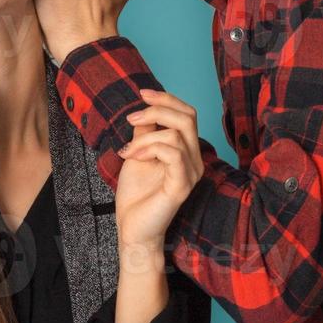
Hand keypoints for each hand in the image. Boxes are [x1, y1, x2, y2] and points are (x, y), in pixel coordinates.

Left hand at [114, 89, 204, 250]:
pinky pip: (173, 154)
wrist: (132, 228)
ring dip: (144, 138)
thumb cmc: (136, 195)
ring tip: (127, 151)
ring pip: (176, 135)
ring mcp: (191, 173)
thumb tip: (144, 108)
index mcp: (187, 151)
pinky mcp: (182, 186)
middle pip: (188, 117)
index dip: (167, 99)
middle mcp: (195, 160)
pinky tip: (132, 157)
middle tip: (132, 118)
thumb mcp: (137, 153)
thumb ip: (145, 131)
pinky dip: (149, 149)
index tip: (141, 93)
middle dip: (157, 110)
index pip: (187, 114)